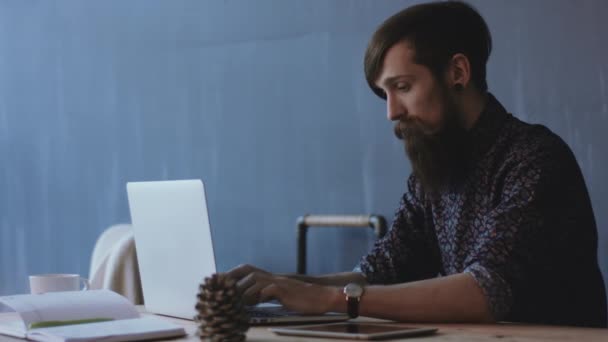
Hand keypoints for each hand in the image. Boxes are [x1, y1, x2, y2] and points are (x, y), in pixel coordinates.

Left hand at [226, 264, 341, 313]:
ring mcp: (280, 283)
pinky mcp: (286, 290)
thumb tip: (247, 301)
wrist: (322, 298)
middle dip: (233, 277)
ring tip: (236, 300)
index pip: (248, 269)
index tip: (219, 279)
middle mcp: (274, 278)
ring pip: (256, 280)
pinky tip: (254, 302)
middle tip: (222, 287)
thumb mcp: (280, 296)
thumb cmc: (303, 300)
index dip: (233, 273)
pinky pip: (269, 289)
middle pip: (249, 270)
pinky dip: (259, 295)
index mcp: (271, 278)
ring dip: (244, 289)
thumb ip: (265, 295)